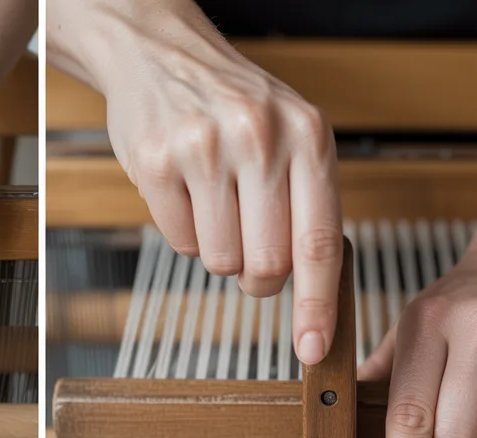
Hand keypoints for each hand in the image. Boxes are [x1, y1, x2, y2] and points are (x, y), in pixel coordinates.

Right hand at [92, 7, 342, 363]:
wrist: (160, 50)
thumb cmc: (232, 101)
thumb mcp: (291, 133)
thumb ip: (307, 201)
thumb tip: (313, 288)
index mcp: (308, 135)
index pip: (319, 242)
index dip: (317, 304)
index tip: (314, 347)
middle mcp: (260, 138)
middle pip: (267, 264)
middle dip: (258, 276)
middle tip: (251, 249)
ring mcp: (205, 149)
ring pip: (220, 260)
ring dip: (218, 249)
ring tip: (214, 201)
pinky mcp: (157, 162)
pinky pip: (178, 241)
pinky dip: (183, 231)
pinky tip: (185, 190)